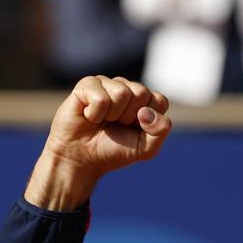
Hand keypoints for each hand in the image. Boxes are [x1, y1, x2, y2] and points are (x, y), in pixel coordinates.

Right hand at [26, 76, 171, 210]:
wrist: (82, 158)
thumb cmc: (114, 150)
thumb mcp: (146, 148)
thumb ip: (160, 130)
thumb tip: (147, 111)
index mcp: (144, 101)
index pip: (159, 100)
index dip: (149, 121)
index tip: (135, 129)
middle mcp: (127, 88)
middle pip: (141, 93)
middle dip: (130, 117)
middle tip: (116, 125)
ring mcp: (107, 84)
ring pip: (121, 92)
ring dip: (112, 115)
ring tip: (103, 121)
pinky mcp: (86, 85)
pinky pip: (100, 98)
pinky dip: (95, 114)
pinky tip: (89, 117)